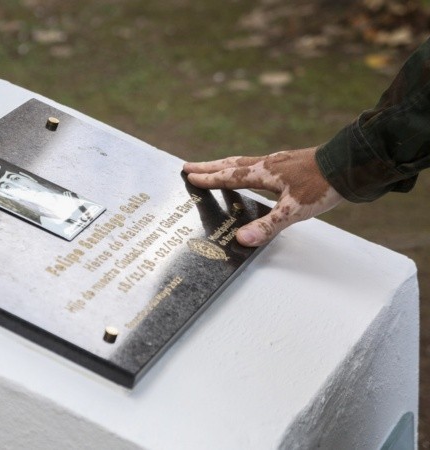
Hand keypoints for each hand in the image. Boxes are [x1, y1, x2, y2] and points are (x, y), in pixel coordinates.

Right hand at [182, 147, 343, 246]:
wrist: (351, 165)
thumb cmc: (322, 187)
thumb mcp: (293, 211)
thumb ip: (267, 226)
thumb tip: (240, 239)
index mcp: (264, 173)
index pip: (229, 176)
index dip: (209, 177)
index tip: (190, 175)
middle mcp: (268, 164)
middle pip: (232, 164)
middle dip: (210, 167)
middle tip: (189, 166)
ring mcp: (280, 162)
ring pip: (245, 162)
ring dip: (226, 165)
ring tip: (214, 167)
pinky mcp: (291, 164)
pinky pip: (259, 164)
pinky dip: (246, 167)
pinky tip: (254, 172)